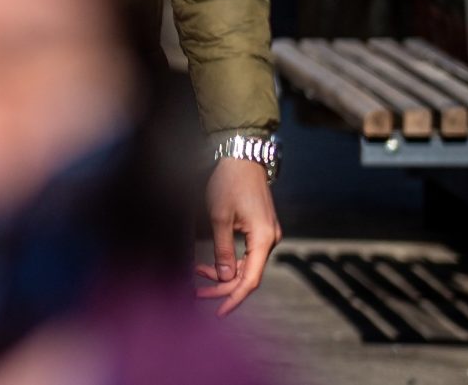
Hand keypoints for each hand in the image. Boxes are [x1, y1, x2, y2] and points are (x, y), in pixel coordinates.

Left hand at [196, 158, 280, 315]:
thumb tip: (225, 277)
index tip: (219, 311)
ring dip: (225, 274)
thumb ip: (223, 249)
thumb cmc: (229, 183)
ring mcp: (267, 234)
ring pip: (248, 266)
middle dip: (223, 287)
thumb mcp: (219, 216)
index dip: (234, 297)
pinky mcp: (261, 229)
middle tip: (197, 293)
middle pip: (249, 275)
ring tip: (198, 275)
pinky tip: (211, 265)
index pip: (252, 279)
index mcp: (263, 238)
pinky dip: (231, 262)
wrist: (242, 157)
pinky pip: (248, 255)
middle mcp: (270, 239)